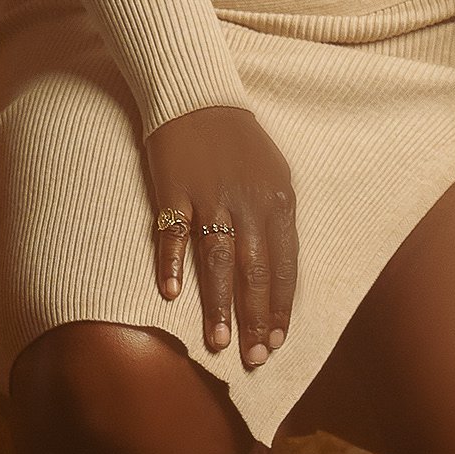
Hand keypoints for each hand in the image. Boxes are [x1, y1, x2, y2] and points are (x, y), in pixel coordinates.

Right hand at [145, 105, 298, 368]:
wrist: (198, 96)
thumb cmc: (238, 142)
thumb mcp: (274, 175)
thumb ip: (278, 221)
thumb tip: (279, 271)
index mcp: (279, 201)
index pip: (285, 265)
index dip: (281, 306)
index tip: (277, 340)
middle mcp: (249, 202)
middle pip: (255, 271)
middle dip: (255, 318)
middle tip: (254, 358)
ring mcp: (210, 196)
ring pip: (217, 259)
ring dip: (218, 304)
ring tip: (217, 342)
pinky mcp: (174, 189)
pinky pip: (172, 232)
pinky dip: (170, 263)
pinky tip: (169, 294)